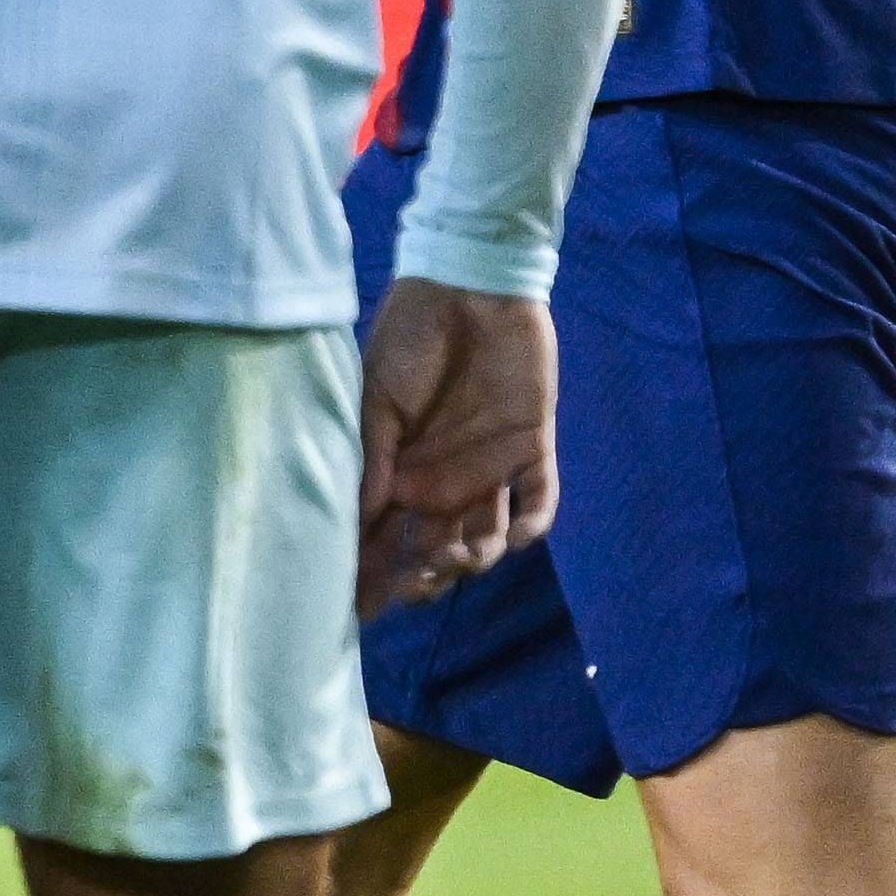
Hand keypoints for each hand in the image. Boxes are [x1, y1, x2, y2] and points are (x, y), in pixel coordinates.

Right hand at [353, 274, 556, 612]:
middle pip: (435, 554)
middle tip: (411, 585)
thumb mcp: (376, 396)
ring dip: (473, 560)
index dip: (368, 574)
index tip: (356, 608)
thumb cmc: (408, 338)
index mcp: (398, 473)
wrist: (467, 287)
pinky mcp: (532, 448)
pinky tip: (516, 532)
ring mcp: (489, 470)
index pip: (381, 538)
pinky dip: (533, 524)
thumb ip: (373, 456)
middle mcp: (442, 482)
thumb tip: (359, 518)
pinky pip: (539, 502)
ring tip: (455, 556)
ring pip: (487, 541)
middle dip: (423, 580)